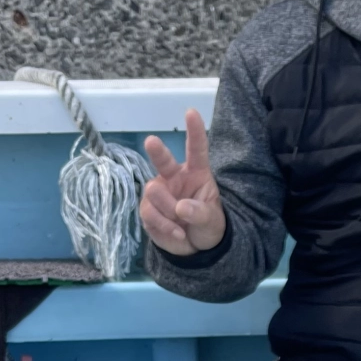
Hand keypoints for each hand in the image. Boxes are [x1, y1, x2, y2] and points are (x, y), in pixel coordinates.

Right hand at [141, 108, 226, 254]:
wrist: (194, 248)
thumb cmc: (207, 226)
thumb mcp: (212, 222)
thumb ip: (201, 213)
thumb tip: (182, 208)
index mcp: (196, 173)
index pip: (196, 150)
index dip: (194, 131)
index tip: (191, 112)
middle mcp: (174, 177)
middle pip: (163, 161)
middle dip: (157, 151)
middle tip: (151, 141)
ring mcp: (159, 191)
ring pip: (154, 192)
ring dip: (169, 212)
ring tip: (182, 225)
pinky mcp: (147, 209)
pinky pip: (149, 213)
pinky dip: (164, 226)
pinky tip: (177, 233)